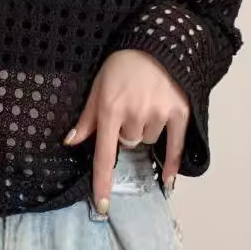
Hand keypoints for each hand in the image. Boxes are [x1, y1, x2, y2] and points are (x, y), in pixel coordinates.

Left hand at [63, 50, 189, 213]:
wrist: (156, 43)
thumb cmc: (120, 66)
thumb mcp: (97, 88)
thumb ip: (86, 119)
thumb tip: (70, 143)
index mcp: (110, 110)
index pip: (104, 155)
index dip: (102, 182)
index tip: (102, 206)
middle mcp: (134, 115)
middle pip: (128, 144)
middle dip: (126, 134)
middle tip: (129, 109)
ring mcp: (158, 114)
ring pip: (148, 141)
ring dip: (145, 131)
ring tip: (146, 105)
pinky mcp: (179, 112)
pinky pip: (175, 145)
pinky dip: (172, 162)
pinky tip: (168, 178)